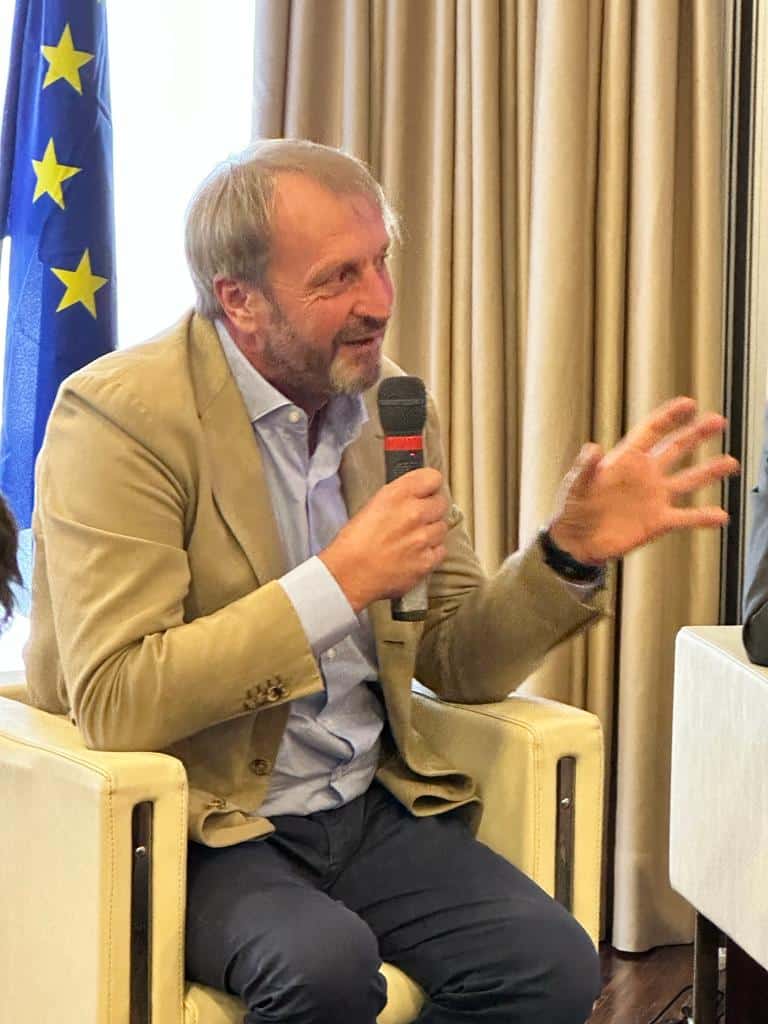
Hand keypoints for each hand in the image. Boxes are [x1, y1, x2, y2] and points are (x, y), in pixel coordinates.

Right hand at [319, 468, 448, 612]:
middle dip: (431, 511)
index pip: (433, 478)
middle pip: (441, 503)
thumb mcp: (373, 505)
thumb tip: (418, 494)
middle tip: (417, 520)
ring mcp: (423, 538)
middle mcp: (413, 513)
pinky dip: (431, 553)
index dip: (430, 487)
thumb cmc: (354, 542)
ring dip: (431, 533)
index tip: (427, 493)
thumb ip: (399, 496)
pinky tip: (414, 554)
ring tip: (411, 540)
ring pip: (442, 528)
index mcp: (397, 495)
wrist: (348, 574)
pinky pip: (441, 550)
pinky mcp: (427, 560)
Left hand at [548, 397, 739, 563]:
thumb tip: (593, 448)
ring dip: (710, 471)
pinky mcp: (658, 521)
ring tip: (731, 463)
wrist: (577, 541)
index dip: (669, 416)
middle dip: (696, 434)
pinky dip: (703, 517)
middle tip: (718, 421)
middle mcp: (645, 475)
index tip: (689, 404)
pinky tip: (721, 516)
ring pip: (688, 480)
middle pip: (676, 448)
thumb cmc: (572, 508)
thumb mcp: (576, 485)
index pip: (651, 431)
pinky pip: (686, 517)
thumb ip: (585, 467)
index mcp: (626, 459)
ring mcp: (654, 497)